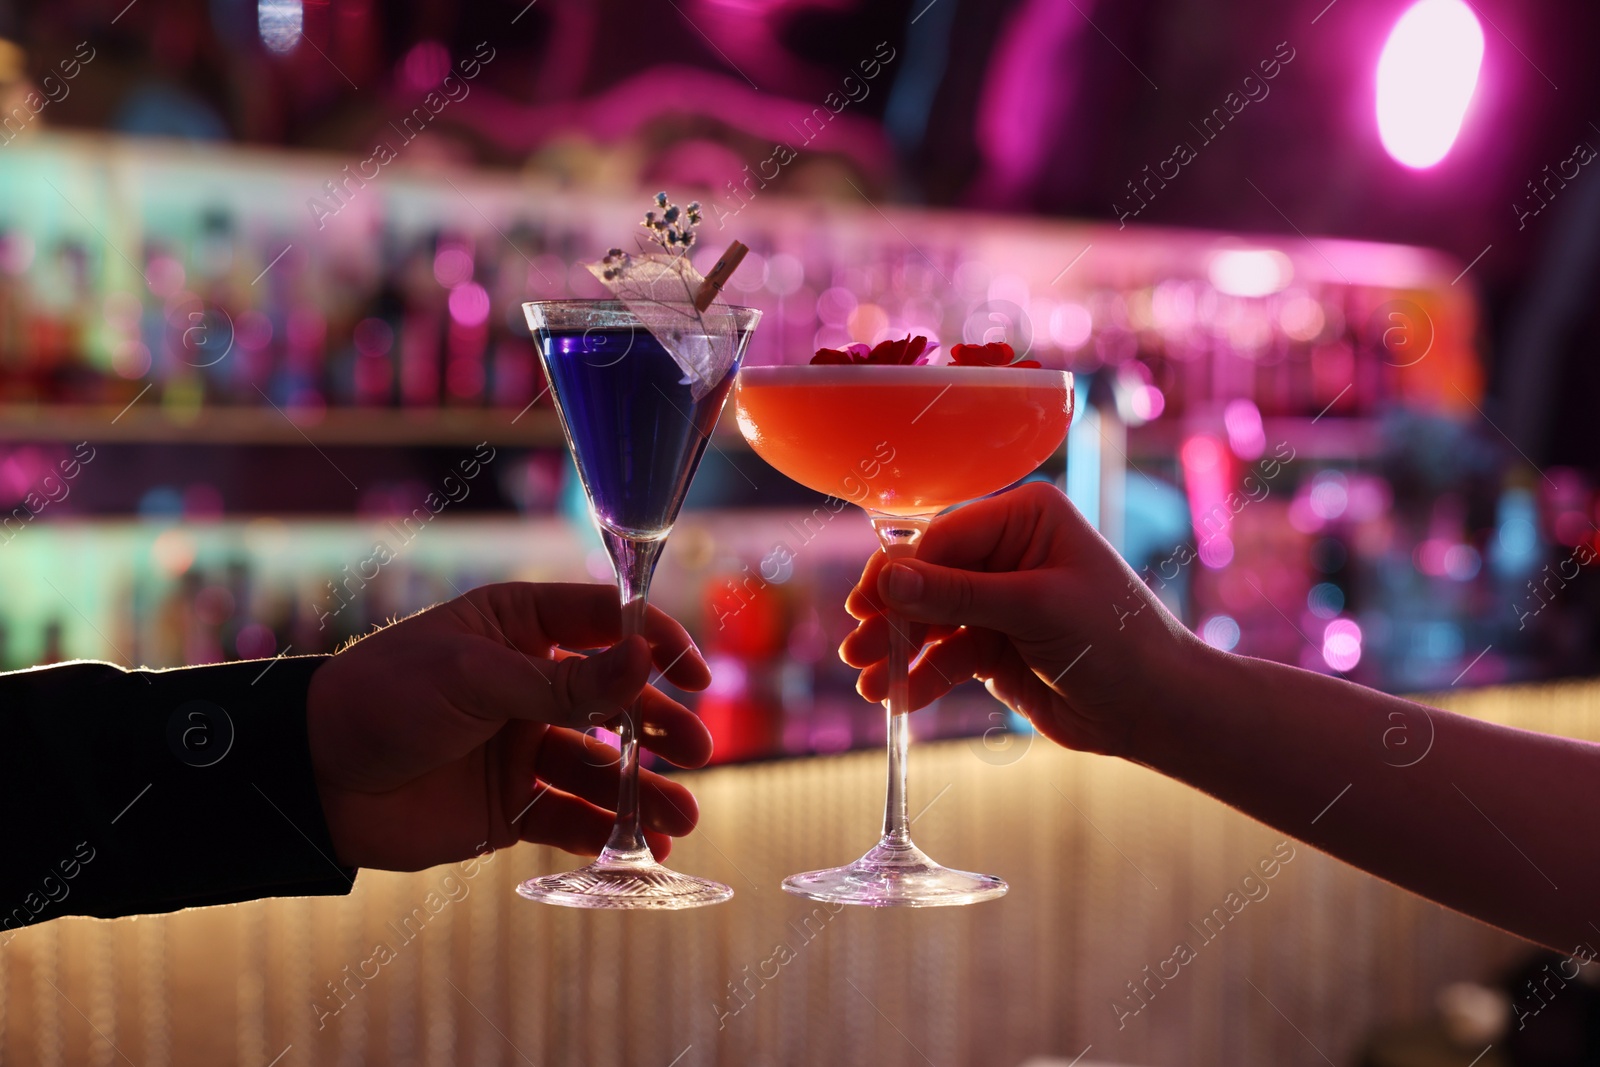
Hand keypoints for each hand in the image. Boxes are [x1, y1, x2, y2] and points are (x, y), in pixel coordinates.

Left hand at [306, 583, 713, 870]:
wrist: (311, 780)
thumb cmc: (383, 699)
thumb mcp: (475, 678)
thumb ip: (565, 682)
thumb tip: (647, 661)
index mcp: (520, 627)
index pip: (607, 624)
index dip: (657, 643)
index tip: (693, 674)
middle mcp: (530, 684)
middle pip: (618, 701)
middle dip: (661, 727)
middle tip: (696, 751)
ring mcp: (522, 746)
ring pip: (602, 767)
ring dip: (644, 790)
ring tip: (682, 819)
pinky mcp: (510, 806)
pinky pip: (571, 818)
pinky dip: (608, 833)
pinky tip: (642, 850)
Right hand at [839, 482, 1204, 757]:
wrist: (1157, 710)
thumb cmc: (1116, 643)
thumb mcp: (1035, 610)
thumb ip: (958, 594)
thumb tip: (888, 579)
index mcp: (1026, 518)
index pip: (944, 537)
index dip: (901, 573)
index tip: (865, 606)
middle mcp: (1009, 551)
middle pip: (928, 579)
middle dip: (894, 618)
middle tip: (857, 649)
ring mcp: (1000, 601)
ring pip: (931, 622)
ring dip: (899, 653)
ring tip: (869, 685)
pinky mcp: (995, 645)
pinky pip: (945, 657)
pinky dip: (922, 678)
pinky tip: (898, 701)